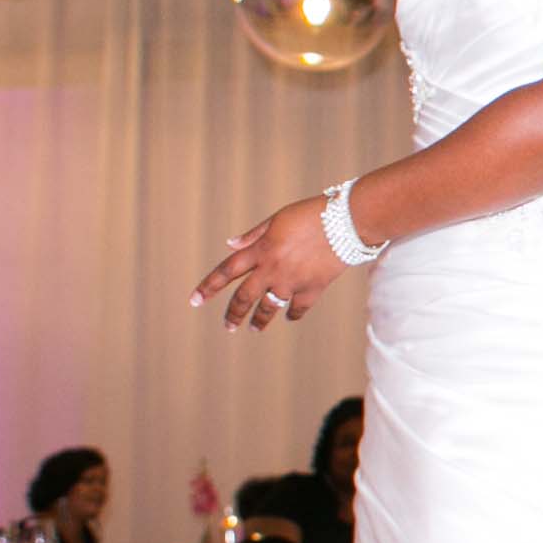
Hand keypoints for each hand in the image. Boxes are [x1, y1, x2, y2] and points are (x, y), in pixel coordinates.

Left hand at [193, 199, 343, 331]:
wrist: (347, 222)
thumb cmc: (311, 214)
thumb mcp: (277, 219)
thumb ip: (253, 235)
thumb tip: (232, 245)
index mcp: (261, 250)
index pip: (227, 272)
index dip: (209, 287)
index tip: (195, 300)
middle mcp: (272, 270)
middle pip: (244, 297)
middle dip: (233, 314)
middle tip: (228, 325)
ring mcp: (292, 282)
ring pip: (269, 308)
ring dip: (259, 320)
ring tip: (253, 328)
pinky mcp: (313, 288)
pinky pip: (298, 307)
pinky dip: (292, 314)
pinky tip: (289, 317)